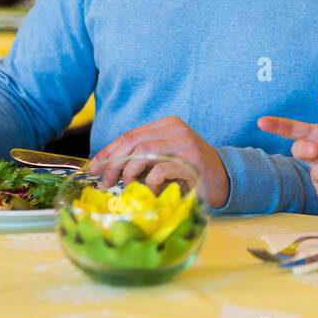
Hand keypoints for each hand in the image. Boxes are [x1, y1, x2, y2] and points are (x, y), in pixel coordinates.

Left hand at [88, 116, 230, 207]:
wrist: (224, 178)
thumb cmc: (189, 170)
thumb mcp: (163, 159)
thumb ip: (141, 158)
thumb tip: (106, 168)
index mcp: (166, 125)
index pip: (129, 135)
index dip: (108, 151)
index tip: (93, 167)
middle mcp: (175, 129)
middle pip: (133, 142)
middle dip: (114, 163)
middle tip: (104, 182)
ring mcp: (184, 143)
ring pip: (144, 152)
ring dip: (129, 172)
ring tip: (127, 187)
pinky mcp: (192, 160)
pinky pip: (161, 169)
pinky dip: (151, 182)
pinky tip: (151, 192)